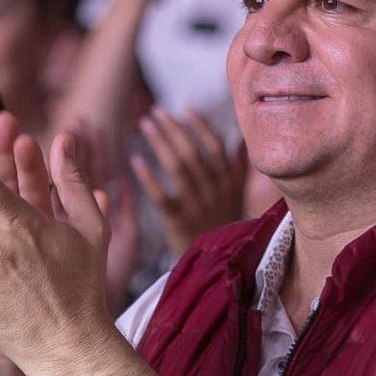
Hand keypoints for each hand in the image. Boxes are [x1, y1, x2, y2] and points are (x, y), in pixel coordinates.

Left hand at [132, 110, 248, 254]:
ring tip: (144, 125)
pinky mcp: (179, 221)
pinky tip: (135, 160)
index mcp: (230, 182)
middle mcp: (215, 191)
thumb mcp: (237, 196)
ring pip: (178, 167)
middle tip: (155, 112)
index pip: (216, 146)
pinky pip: (161, 194)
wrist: (217, 265)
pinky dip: (148, 176)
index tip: (183, 109)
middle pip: (193, 151)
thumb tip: (240, 138)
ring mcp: (197, 206)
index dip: (200, 125)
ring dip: (160, 142)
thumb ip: (238, 166)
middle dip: (173, 128)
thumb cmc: (223, 224)